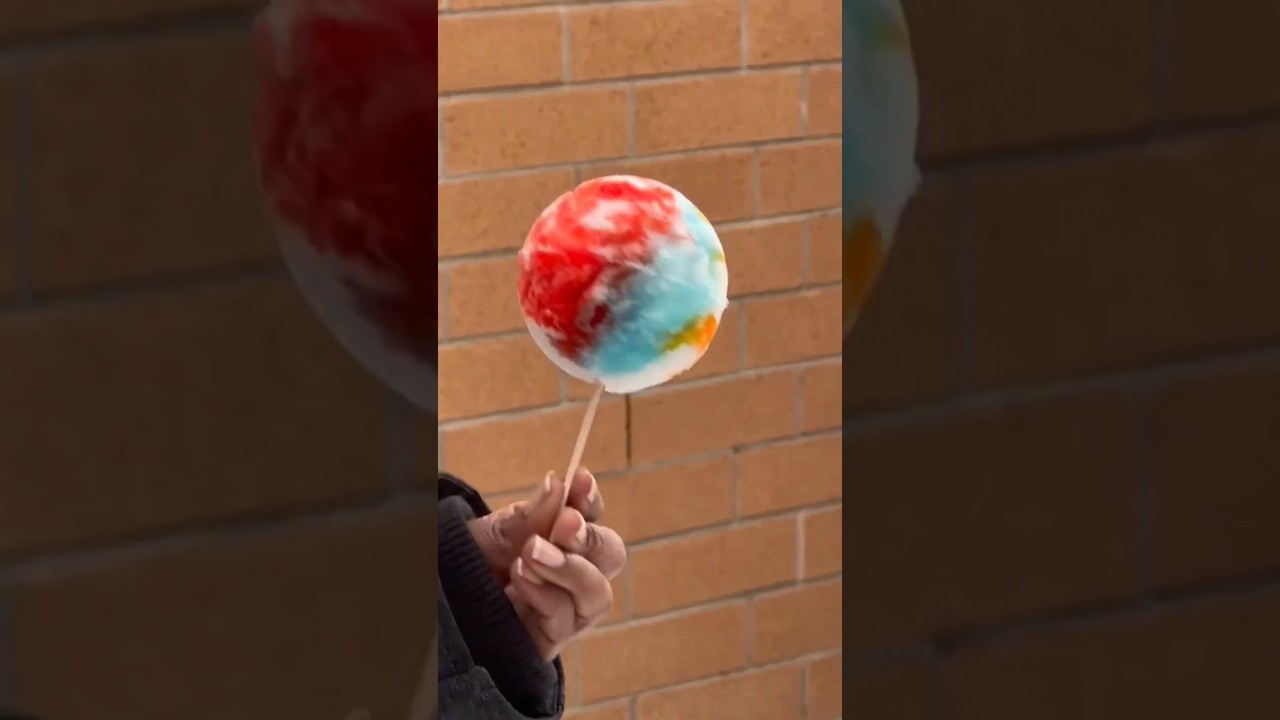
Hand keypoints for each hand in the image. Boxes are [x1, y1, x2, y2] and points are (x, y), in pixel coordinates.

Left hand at [467, 468, 626, 659]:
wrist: (440, 605)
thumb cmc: (469, 564)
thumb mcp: (493, 533)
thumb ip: (528, 515)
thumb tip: (558, 483)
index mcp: (561, 539)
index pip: (591, 517)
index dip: (590, 499)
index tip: (579, 480)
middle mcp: (572, 573)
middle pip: (610, 555)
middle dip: (591, 538)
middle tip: (566, 524)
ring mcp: (566, 609)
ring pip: (597, 594)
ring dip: (570, 569)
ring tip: (532, 553)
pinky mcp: (550, 639)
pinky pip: (565, 620)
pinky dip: (546, 595)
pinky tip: (521, 579)